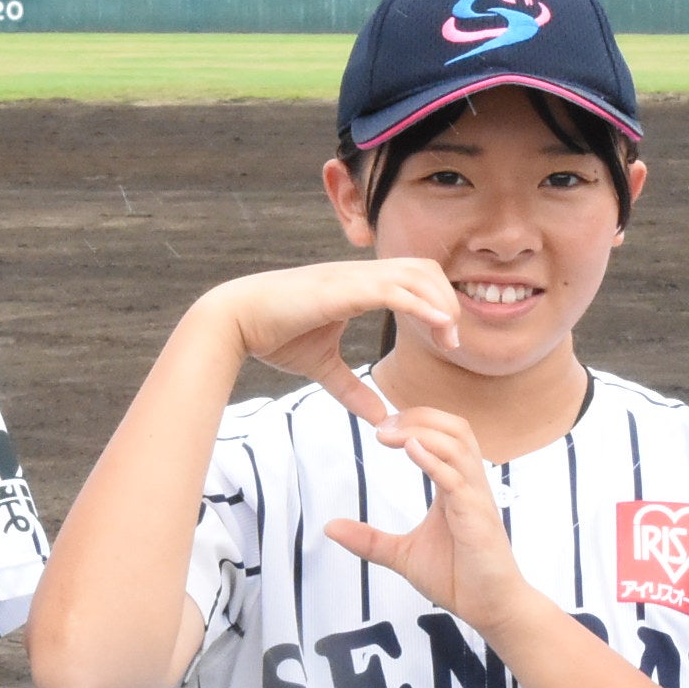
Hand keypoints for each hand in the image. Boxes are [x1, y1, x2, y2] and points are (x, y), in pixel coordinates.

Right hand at [199, 260, 462, 425]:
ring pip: (416, 275)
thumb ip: (352, 389)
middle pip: (425, 269)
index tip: (447, 338)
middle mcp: (360, 275)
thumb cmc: (274, 334)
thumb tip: (379, 418)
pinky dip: (421, 304)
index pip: (414, 278)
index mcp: (358, 285)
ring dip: (440, 303)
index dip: (437, 301)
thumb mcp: (323, 367)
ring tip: (449, 337)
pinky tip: (437, 324)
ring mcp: (353, 278)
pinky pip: (394, 290)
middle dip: (447, 300)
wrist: (235, 319)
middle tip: (452, 340)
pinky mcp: (344, 290)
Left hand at [323, 406, 536, 635]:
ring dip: (422, 433)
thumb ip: (370, 540)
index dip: (415, 422)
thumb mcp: (403, 555)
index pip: (445, 435)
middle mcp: (469, 485)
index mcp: (456, 486)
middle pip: (455, 428)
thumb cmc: (458, 578)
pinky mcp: (477, 518)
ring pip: (458, 446)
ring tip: (389, 435)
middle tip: (382, 425)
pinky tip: (412, 451)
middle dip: (419, 417)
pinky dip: (434, 461)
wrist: (491, 608)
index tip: (380, 427)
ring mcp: (476, 499)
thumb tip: (330, 528)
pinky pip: (457, 480)